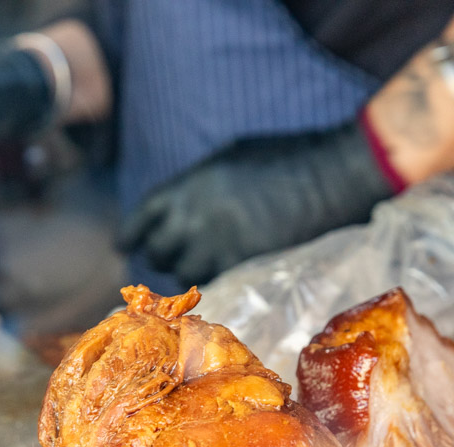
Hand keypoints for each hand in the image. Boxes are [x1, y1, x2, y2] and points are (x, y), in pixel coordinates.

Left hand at [117, 123, 395, 286]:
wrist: (328, 175)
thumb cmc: (286, 156)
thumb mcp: (231, 157)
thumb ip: (200, 182)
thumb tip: (184, 202)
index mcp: (189, 183)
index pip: (144, 215)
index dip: (132, 233)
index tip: (126, 245)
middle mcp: (194, 215)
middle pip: (158, 248)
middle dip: (161, 254)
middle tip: (170, 259)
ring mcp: (217, 243)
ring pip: (183, 272)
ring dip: (188, 272)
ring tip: (200, 268)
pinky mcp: (241, 264)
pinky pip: (212, 284)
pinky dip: (211, 284)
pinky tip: (216, 282)